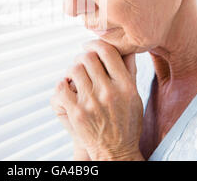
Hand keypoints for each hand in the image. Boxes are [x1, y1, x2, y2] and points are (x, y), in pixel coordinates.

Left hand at [56, 39, 144, 160]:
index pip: (107, 51)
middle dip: (81, 57)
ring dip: (71, 70)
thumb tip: (126, 47)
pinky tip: (67, 89)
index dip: (95, 44)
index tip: (89, 46)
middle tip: (80, 62)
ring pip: (73, 70)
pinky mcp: (77, 112)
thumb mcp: (135, 96)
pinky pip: (61, 87)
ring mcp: (92, 102)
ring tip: (74, 77)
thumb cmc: (126, 123)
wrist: (116, 152)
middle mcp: (109, 91)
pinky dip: (62, 85)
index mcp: (125, 85)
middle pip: (88, 57)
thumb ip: (129, 70)